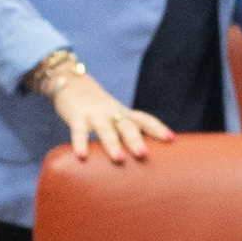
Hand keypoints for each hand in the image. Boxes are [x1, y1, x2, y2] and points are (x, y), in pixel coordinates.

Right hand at [46, 70, 172, 162]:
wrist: (70, 81)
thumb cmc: (96, 107)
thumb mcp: (113, 115)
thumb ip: (124, 132)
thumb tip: (140, 158)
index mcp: (123, 113)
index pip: (144, 119)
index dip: (157, 128)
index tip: (171, 139)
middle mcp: (112, 112)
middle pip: (126, 125)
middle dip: (135, 140)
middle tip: (143, 155)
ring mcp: (95, 114)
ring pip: (105, 129)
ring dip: (112, 143)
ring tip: (118, 158)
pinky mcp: (77, 116)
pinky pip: (79, 131)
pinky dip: (80, 143)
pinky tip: (82, 156)